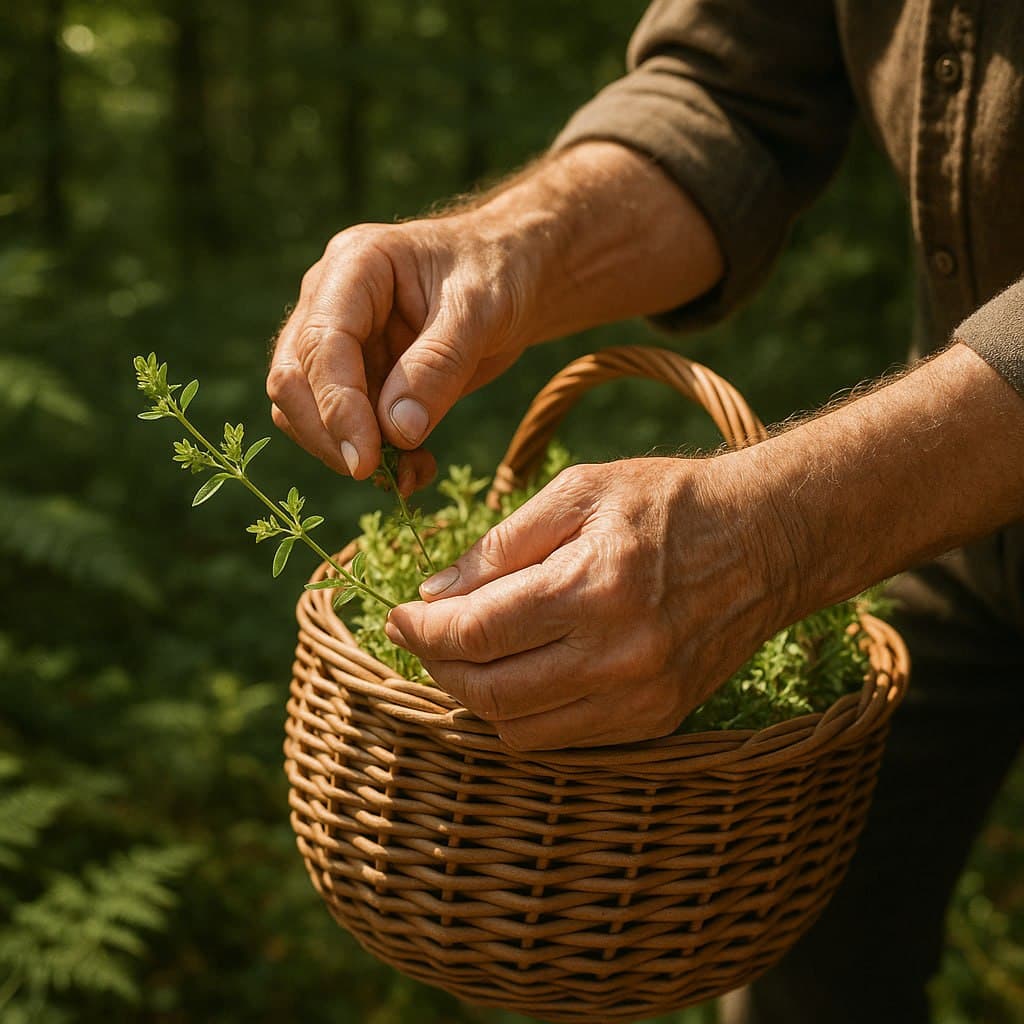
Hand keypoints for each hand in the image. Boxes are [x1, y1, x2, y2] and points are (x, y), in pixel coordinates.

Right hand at [267, 215, 530, 489]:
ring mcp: (340, 343)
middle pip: (294, 380)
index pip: (320, 343)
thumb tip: (396, 432)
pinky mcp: (360, 378)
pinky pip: (347, 428)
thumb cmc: (499, 272)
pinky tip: (417, 467)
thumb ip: (438, 366)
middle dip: (331, 436)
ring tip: (413, 471)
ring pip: (309, 412)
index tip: (363, 462)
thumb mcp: (480, 311)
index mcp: (354, 266)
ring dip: (351, 453)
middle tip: (382, 474)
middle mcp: (331, 302)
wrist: (518, 275)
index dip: (335, 407)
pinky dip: (375, 457)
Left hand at [384, 457, 794, 749]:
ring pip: (519, 730)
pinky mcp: (657, 721)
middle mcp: (619, 656)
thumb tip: (436, 591)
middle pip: (489, 692)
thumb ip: (502, 543)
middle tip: (420, 636)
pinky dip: (521, 717)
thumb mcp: (580, 491)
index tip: (398, 615)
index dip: (421, 630)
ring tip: (462, 656)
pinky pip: (562, 741)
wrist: (766, 541)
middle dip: (436, 666)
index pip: (476, 633)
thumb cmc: (670, 503)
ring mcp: (641, 699)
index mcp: (594, 587)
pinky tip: (514, 676)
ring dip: (473, 697)